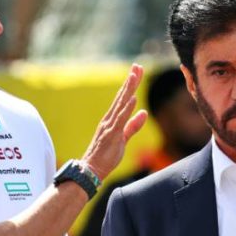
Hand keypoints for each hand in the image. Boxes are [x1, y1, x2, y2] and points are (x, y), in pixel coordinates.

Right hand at [82, 64, 148, 180]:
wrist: (91, 169)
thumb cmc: (106, 156)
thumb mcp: (123, 138)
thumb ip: (133, 126)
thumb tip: (144, 112)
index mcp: (112, 120)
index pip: (123, 98)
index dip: (130, 85)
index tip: (136, 71)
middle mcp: (109, 119)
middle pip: (122, 96)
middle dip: (130, 81)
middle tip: (136, 66)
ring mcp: (109, 125)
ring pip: (121, 104)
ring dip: (128, 89)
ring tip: (135, 75)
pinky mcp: (111, 134)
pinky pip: (120, 119)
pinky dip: (126, 108)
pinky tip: (133, 99)